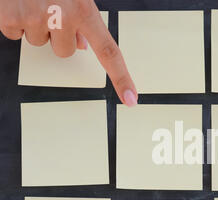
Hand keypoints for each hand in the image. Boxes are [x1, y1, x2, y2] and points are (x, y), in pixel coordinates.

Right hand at [0, 0, 137, 105]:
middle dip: (58, 36)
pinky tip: (16, 2)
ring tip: (32, 1)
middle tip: (50, 10)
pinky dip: (13, 21)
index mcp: (85, 10)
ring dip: (36, 26)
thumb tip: (83, 46)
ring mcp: (35, 17)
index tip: (130, 98)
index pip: (109, 52)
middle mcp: (62, 16)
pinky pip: (13, 34)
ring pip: (40, 44)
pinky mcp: (10, 16)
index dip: (121, 77)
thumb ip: (83, 19)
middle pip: (65, 52)